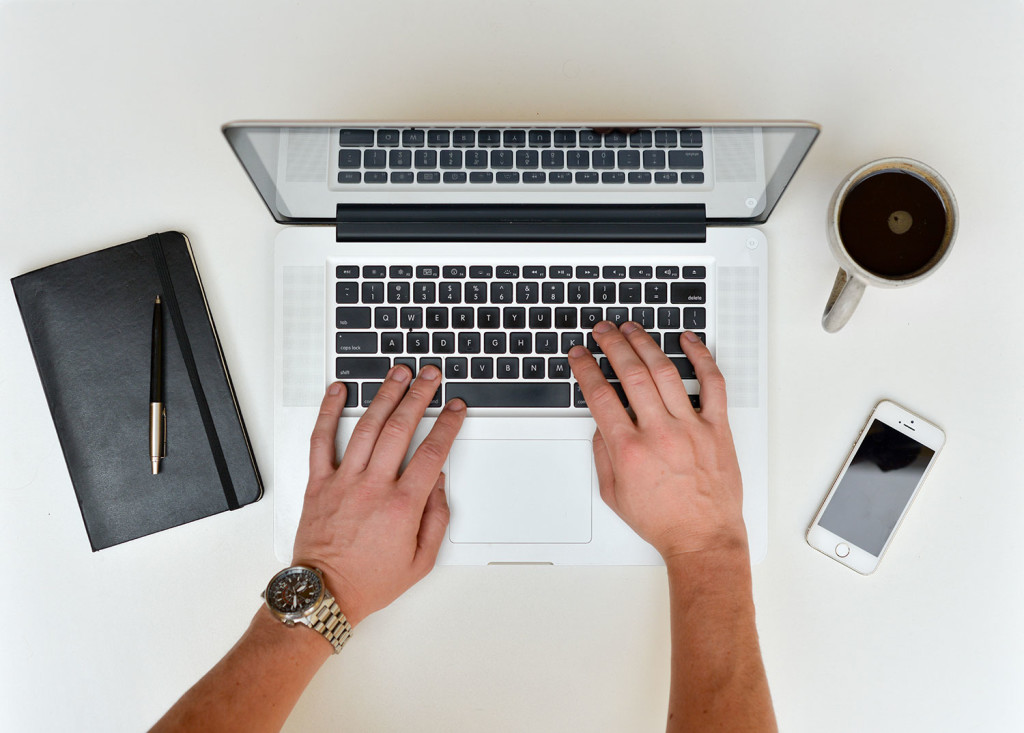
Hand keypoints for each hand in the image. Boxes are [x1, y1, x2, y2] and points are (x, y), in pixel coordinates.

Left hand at [291, 365, 465, 626]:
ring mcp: (343, 481)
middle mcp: (372, 487)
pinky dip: (328, 412)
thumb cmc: (369, 581)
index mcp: (401, 506)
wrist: (323, 594)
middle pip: (401, 428)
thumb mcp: (421, 561)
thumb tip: (438, 482)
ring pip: (367, 427)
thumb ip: (437, 518)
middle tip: (430, 377)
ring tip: (397, 373)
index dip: (448, 425)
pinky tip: (338, 391)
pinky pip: (321, 439)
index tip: (455, 409)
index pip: (432, 452)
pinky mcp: (318, 483)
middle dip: (419, 396)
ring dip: (384, 395)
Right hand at [568, 322, 746, 560]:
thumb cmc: (663, 520)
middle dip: (612, 345)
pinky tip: (688, 340)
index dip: (586, 369)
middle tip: (602, 331)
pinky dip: (701, 357)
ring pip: (665, 371)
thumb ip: (603, 454)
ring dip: (645, 344)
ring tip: (632, 329)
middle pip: (631, 374)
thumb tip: (601, 423)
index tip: (580, 355)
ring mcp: (691, 427)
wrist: (703, 538)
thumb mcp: (614, 494)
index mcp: (630, 450)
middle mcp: (660, 433)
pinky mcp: (717, 427)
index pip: (601, 396)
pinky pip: (712, 383)